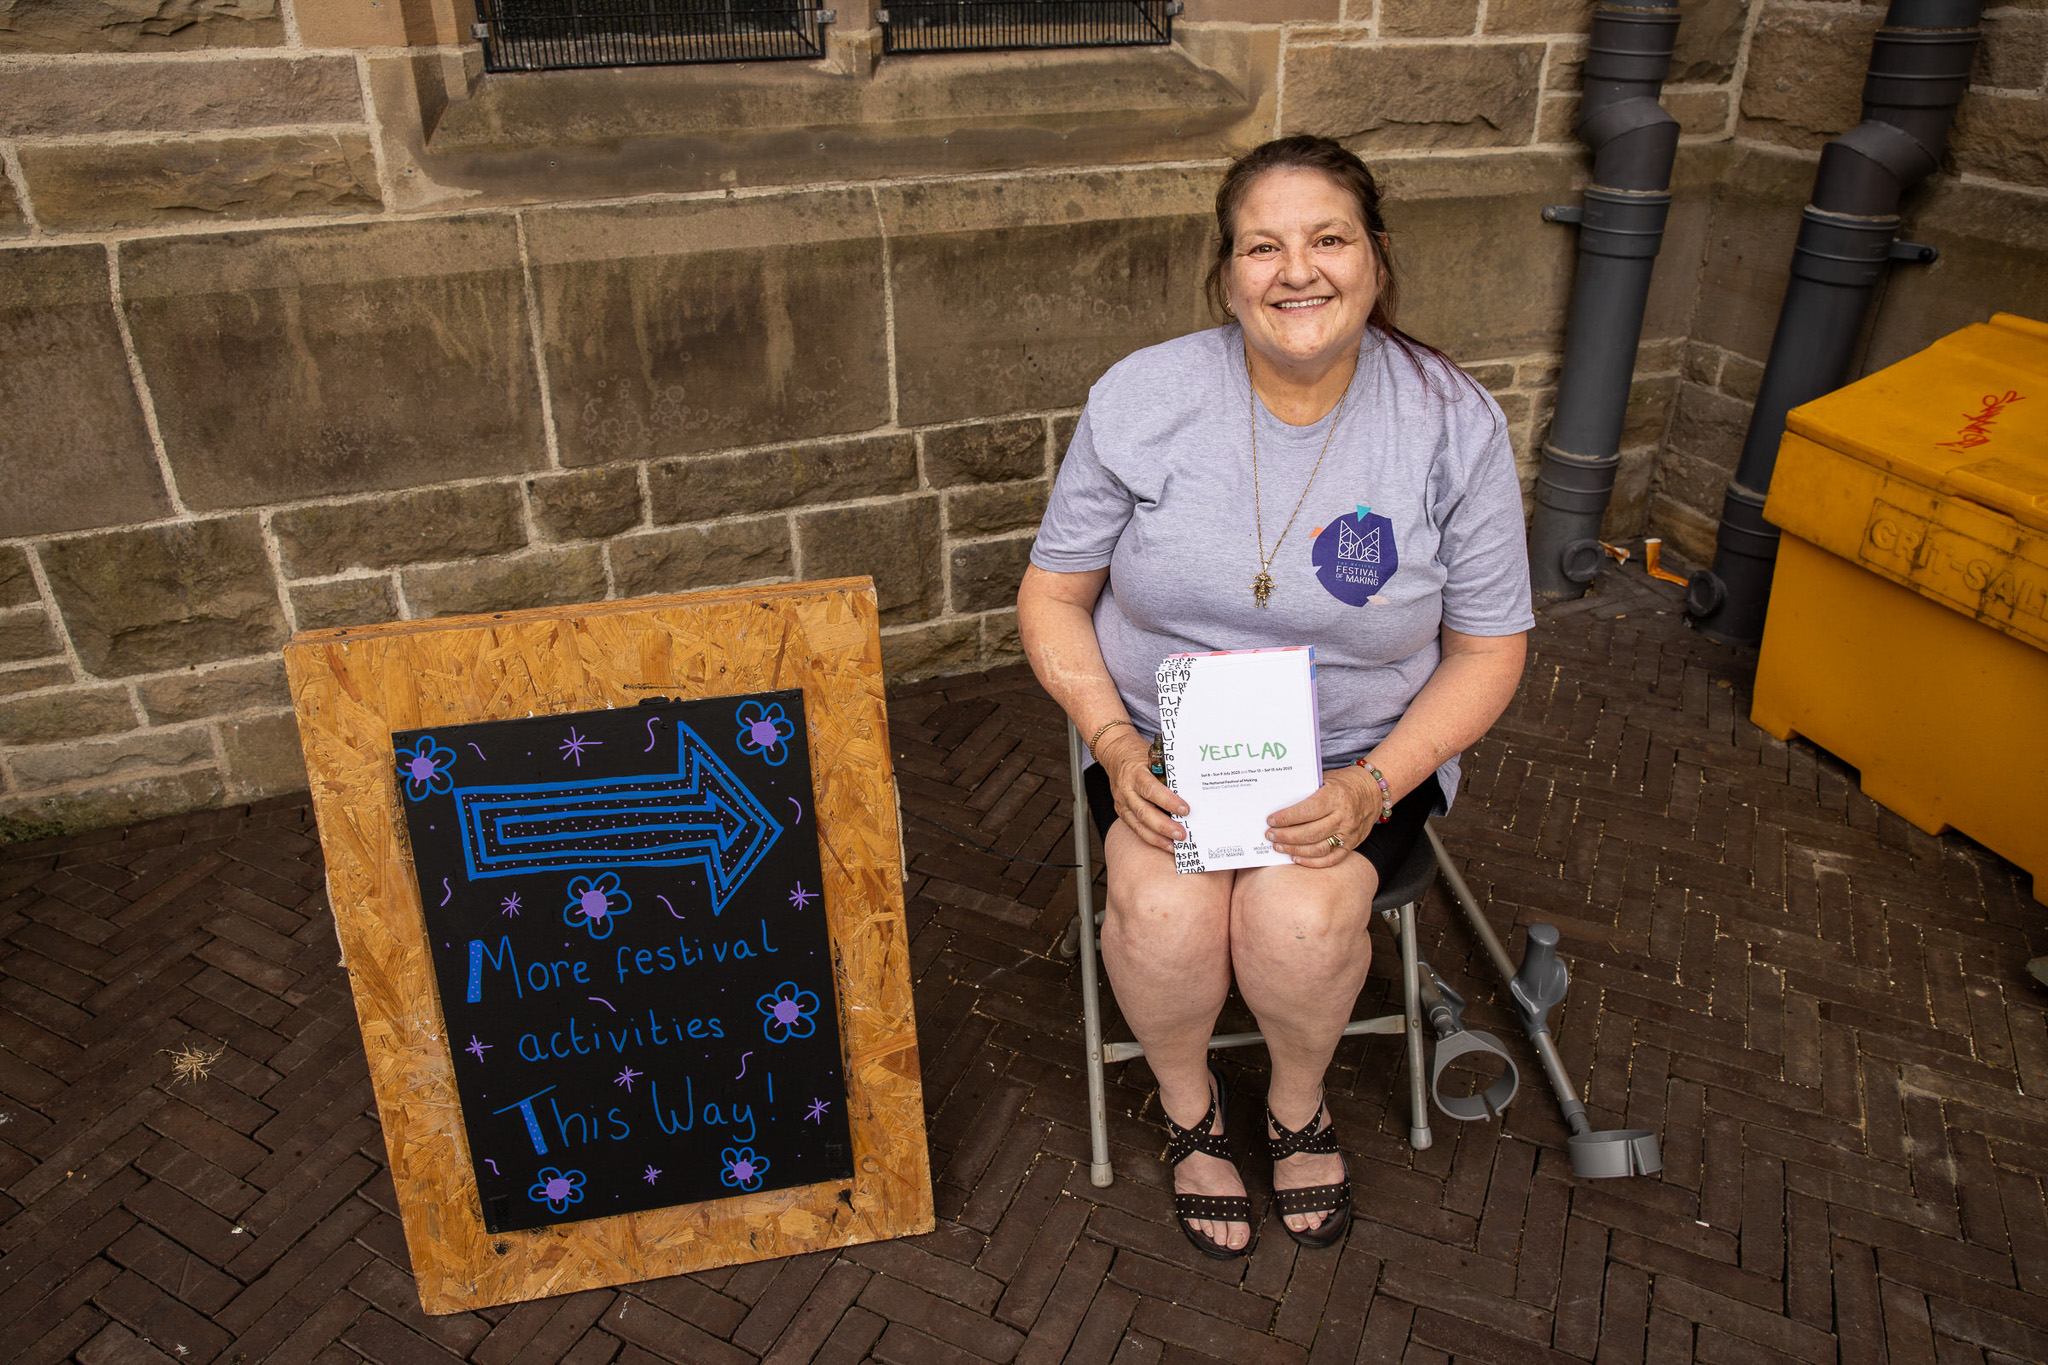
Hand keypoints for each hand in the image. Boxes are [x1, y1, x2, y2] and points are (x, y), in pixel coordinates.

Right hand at [1096, 727, 1187, 851]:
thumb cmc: (1140, 755)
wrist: (1116, 753)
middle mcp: (1126, 790)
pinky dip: (1152, 838)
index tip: (1185, 809)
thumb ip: (1169, 771)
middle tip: (1182, 834)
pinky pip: (1136, 828)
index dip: (1168, 801)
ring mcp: (1122, 803)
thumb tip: (1194, 786)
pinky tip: (1166, 844)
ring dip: (1158, 838)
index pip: (1151, 789)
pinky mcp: (1122, 812)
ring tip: (1175, 845)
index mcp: (1135, 773)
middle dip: (1164, 826)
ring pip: (1138, 825)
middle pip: (1144, 812)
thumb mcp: (1155, 756)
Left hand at [1266, 768, 1376, 867]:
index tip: (1271, 820)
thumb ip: (1306, 791)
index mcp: (1335, 797)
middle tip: (1270, 835)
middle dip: (1286, 836)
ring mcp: (1349, 833)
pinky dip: (1311, 862)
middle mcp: (1344, 816)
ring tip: (1278, 846)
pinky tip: (1296, 857)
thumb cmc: (1343, 783)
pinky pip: (1331, 859)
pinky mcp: (1352, 845)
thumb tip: (1276, 802)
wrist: (1373, 790)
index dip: (1286, 818)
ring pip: (1318, 848)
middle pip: (1310, 833)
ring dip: (1295, 850)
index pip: (1307, 811)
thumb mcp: (1325, 778)